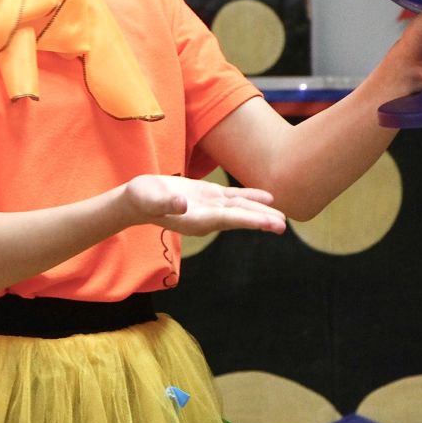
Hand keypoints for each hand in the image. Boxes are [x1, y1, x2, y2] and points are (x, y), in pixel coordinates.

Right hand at [123, 175, 286, 235]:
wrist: (137, 199)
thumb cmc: (141, 199)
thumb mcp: (150, 198)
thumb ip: (166, 203)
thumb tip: (182, 204)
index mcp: (197, 219)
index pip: (229, 219)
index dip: (251, 220)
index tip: (270, 224)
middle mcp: (208, 217)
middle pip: (240, 217)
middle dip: (262, 220)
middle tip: (284, 225)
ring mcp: (210, 208)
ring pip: (240, 209)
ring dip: (261, 211)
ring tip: (282, 216)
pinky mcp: (209, 197)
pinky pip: (235, 199)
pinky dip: (251, 197)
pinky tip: (268, 197)